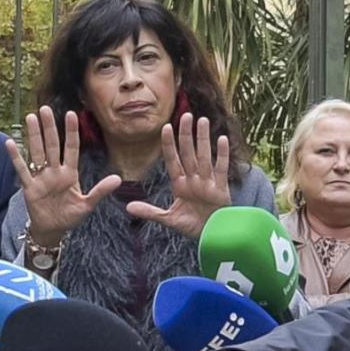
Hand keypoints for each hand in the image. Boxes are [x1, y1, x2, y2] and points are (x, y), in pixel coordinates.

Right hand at [6, 106, 121, 246]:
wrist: (53, 230)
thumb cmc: (70, 216)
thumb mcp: (87, 205)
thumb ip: (100, 191)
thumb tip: (118, 179)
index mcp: (70, 174)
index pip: (71, 148)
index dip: (71, 132)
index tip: (71, 114)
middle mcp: (54, 171)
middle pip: (51, 145)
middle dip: (49, 127)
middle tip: (45, 109)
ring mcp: (41, 178)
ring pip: (37, 152)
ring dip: (34, 136)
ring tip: (31, 118)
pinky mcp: (30, 187)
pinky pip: (22, 170)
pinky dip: (16, 157)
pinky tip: (10, 142)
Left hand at [126, 113, 230, 237]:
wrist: (213, 236)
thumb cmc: (192, 226)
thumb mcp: (168, 219)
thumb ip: (150, 212)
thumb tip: (127, 208)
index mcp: (179, 184)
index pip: (172, 159)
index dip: (169, 144)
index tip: (166, 127)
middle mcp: (193, 179)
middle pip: (188, 153)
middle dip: (186, 135)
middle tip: (186, 115)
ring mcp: (208, 182)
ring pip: (204, 156)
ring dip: (203, 138)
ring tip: (201, 120)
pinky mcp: (221, 188)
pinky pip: (221, 168)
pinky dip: (221, 154)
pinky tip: (221, 139)